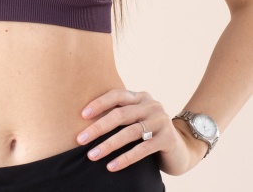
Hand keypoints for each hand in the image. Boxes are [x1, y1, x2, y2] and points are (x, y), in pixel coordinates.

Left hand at [76, 89, 208, 175]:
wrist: (182, 149)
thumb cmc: (149, 133)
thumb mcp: (136, 119)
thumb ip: (120, 114)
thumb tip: (85, 121)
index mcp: (140, 96)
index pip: (116, 95)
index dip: (99, 103)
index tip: (82, 115)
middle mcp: (151, 105)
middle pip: (120, 114)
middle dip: (98, 127)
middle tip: (80, 139)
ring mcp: (161, 120)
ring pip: (130, 132)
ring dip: (108, 145)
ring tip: (92, 155)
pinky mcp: (168, 139)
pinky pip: (142, 149)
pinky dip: (125, 158)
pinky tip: (111, 167)